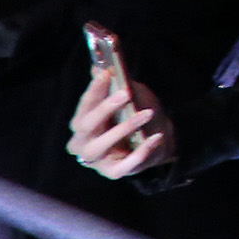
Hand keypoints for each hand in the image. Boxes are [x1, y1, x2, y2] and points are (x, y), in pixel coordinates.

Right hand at [69, 62, 173, 177]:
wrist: (155, 137)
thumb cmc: (135, 114)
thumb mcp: (128, 96)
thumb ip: (115, 84)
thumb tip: (100, 66)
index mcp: (82, 122)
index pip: (84, 105)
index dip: (94, 90)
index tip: (106, 74)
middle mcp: (82, 142)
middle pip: (86, 125)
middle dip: (105, 108)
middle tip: (125, 93)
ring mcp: (96, 159)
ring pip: (101, 145)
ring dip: (125, 128)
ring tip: (147, 113)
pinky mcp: (112, 172)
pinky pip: (123, 166)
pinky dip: (140, 153)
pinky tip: (155, 138)